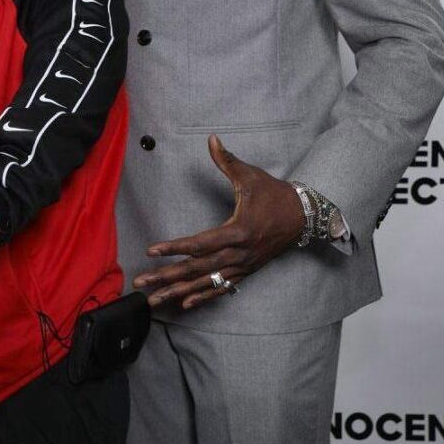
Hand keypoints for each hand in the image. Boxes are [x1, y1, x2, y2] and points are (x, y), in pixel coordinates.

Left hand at [132, 135, 305, 309]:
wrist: (304, 216)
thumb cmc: (274, 194)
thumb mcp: (250, 176)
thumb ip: (227, 160)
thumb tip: (212, 138)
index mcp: (238, 231)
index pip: (199, 244)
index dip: (174, 248)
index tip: (150, 250)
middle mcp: (239, 254)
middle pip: (197, 269)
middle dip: (166, 277)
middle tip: (139, 282)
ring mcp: (243, 266)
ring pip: (205, 283)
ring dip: (177, 292)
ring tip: (152, 300)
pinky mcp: (246, 271)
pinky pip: (222, 288)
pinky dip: (202, 297)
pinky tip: (184, 304)